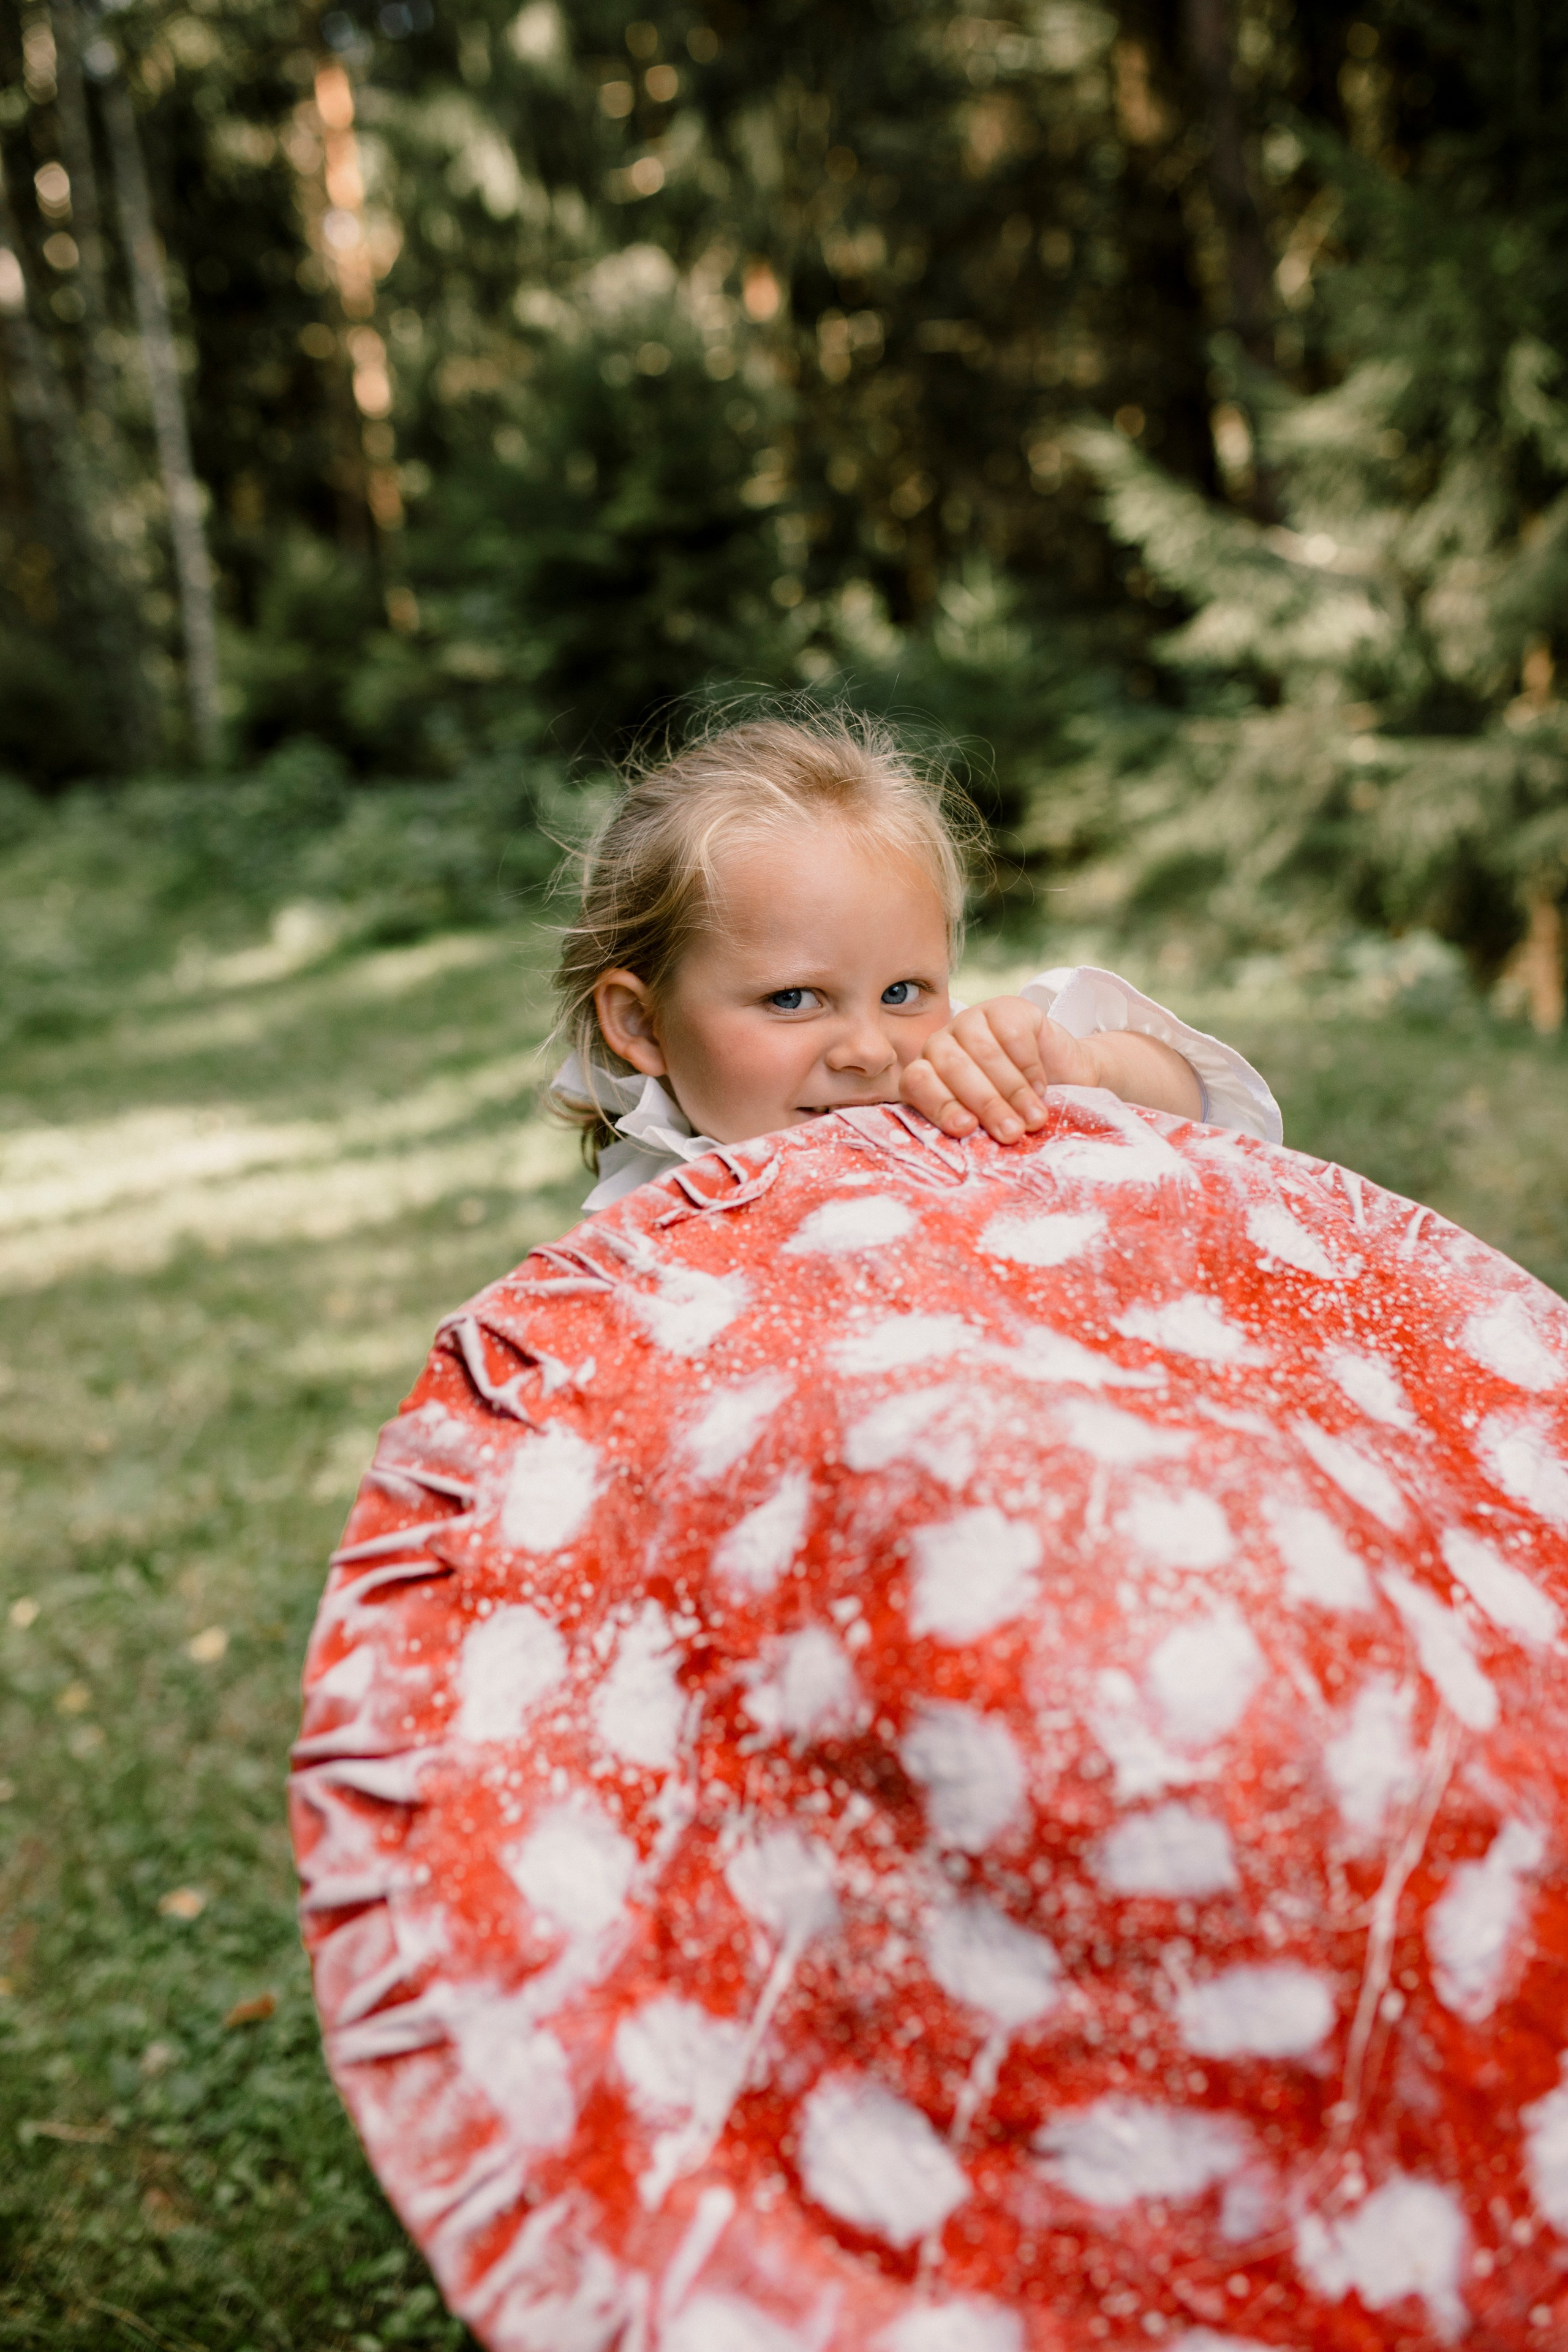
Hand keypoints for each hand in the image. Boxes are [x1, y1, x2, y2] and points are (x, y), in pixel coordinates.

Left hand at [901, 997, 1096, 1141]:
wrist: (1063, 1082)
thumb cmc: (1016, 1113)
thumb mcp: (989, 1127)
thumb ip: (972, 1129)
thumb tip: (972, 1143)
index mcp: (927, 1075)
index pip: (917, 1081)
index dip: (939, 1104)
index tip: (966, 1128)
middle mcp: (942, 1045)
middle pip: (953, 1067)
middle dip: (985, 1103)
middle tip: (1011, 1132)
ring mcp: (972, 1022)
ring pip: (984, 1051)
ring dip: (1012, 1090)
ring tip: (1033, 1118)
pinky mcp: (1005, 1008)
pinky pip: (1012, 1034)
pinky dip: (1028, 1066)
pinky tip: (1039, 1087)